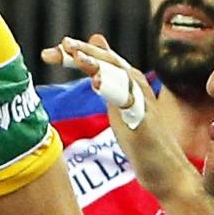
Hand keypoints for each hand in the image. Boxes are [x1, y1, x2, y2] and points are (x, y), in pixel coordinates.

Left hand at [45, 34, 195, 202]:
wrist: (165, 170)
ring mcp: (142, 102)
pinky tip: (97, 84)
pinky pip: (130, 102)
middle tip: (62, 44)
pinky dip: (114, 90)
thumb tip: (93, 45)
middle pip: (108, 61)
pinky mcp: (145, 121)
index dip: (74, 53)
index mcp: (125, 81)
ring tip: (78, 57)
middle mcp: (135, 85)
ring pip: (119, 75)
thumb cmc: (140, 137)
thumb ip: (105, 75)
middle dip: (83, 51)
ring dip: (98, 64)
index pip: (98, 59)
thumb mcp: (116, 100)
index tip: (47, 53)